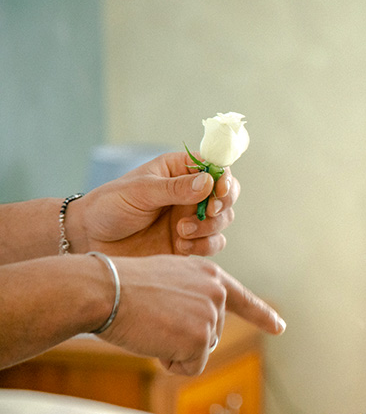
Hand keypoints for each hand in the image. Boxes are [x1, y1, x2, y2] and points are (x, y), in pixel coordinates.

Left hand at [68, 152, 239, 256]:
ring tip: (181, 231)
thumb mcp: (140, 191)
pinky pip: (213, 244)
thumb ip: (174, 188)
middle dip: (222, 205)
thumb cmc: (109, 205)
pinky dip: (204, 246)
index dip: (224, 178)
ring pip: (223, 221)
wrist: (90, 239)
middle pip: (227, 195)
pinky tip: (181, 245)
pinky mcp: (189, 243)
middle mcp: (190, 194)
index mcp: (179, 171)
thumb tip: (208, 182)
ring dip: (210, 227)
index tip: (220, 189)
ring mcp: (192, 219)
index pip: (215, 168)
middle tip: (208, 212)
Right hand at [100, 255, 284, 375]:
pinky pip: (190, 367)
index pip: (242, 298)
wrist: (103, 289)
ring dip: (173, 349)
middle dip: (182, 338)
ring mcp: (211, 314)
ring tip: (150, 324)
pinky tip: (153, 339)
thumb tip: (202, 329)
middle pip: (210, 335)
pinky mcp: (200, 338)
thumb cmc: (123, 286)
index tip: (280, 328)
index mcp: (209, 274)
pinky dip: (170, 363)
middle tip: (153, 318)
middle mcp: (216, 292)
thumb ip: (191, 296)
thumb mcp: (167, 280)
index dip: (261, 316)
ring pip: (199, 352)